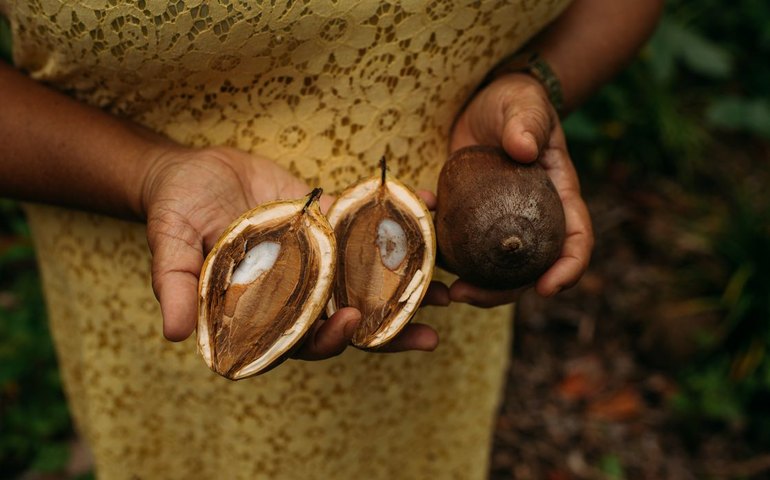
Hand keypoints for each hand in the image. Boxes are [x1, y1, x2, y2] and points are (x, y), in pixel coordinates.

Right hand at [140, 145, 438, 356]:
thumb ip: (177, 287)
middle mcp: (297, 290)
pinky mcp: (330, 223)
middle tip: (430, 331)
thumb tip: (174, 334)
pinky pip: (365, 228)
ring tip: (449, 288)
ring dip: (407, 286)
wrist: (193, 169)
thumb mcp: (171, 246)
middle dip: (388, 329)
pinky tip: (432, 210)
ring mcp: (319, 258)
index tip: (350, 324)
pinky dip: (399, 222)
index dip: (326, 339)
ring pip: (366, 279)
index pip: (299, 338)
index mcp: (262, 309)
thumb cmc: (174, 211)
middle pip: (346, 318)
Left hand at [447, 73, 593, 306]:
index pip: (575, 239)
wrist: (485, 105)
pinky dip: (441, 250)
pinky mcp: (471, 220)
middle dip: (501, 293)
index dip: (567, 268)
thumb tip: (523, 149)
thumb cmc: (516, 103)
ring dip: (469, 285)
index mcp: (559, 197)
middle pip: (527, 269)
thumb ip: (527, 123)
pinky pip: (459, 245)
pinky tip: (420, 240)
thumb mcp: (525, 106)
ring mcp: (500, 225)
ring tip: (443, 290)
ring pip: (492, 269)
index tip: (547, 288)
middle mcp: (533, 220)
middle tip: (465, 295)